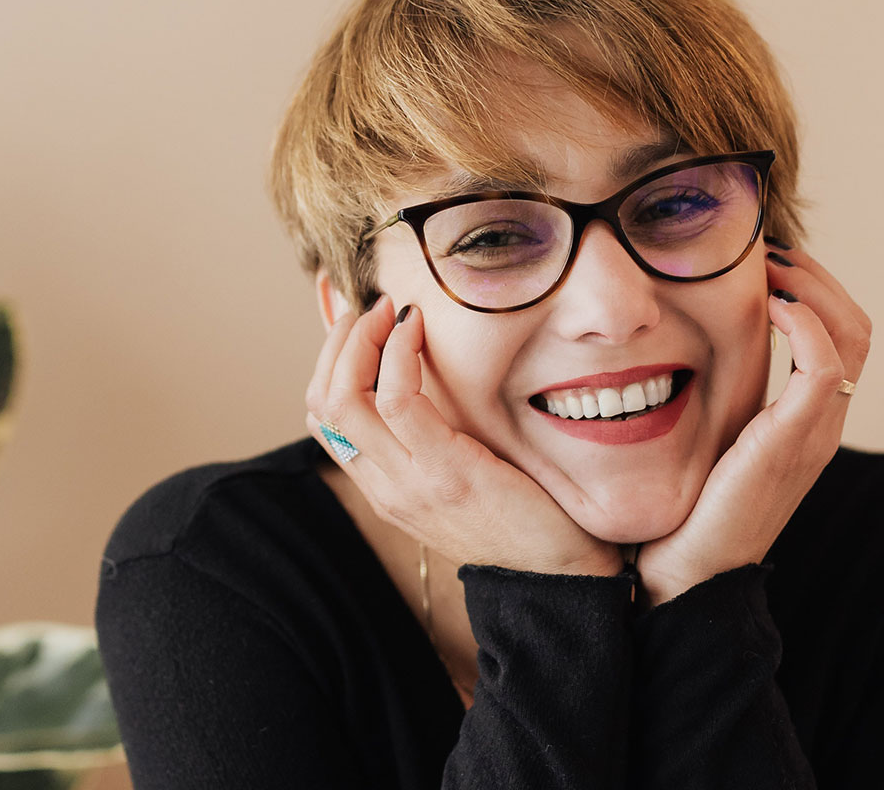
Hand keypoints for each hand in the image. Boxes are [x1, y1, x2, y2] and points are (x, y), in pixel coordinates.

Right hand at [306, 295, 621, 576]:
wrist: (561, 575)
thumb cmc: (524, 518)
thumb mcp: (462, 478)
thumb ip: (435, 441)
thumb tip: (429, 379)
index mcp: (384, 489)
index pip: (323, 419)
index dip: (329, 362)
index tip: (359, 325)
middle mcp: (385, 488)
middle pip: (322, 403)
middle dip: (337, 343)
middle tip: (370, 308)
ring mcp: (410, 483)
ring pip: (345, 397)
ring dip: (361, 338)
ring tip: (389, 310)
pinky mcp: (446, 471)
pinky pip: (398, 399)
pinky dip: (399, 352)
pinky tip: (416, 328)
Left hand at [633, 241, 872, 604]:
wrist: (684, 578)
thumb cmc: (681, 513)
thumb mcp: (702, 441)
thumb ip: (709, 400)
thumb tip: (671, 347)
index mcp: (805, 422)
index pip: (840, 334)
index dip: (811, 287)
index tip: (762, 261)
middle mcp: (822, 424)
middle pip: (857, 325)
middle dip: (817, 275)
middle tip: (766, 250)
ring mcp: (814, 434)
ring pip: (851, 334)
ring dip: (813, 285)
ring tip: (768, 265)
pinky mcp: (794, 442)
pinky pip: (825, 365)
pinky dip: (805, 321)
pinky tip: (768, 304)